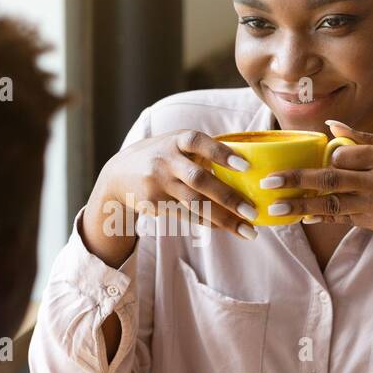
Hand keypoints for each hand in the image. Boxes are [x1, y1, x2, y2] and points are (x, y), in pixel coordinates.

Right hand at [82, 130, 259, 268]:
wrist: (118, 175)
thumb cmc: (162, 156)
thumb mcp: (177, 143)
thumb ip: (205, 150)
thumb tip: (249, 164)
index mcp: (176, 140)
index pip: (199, 143)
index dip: (222, 153)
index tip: (246, 166)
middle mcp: (166, 160)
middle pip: (199, 180)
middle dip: (229, 198)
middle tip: (254, 212)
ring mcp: (158, 184)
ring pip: (195, 204)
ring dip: (224, 220)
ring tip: (249, 232)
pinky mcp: (154, 204)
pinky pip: (187, 216)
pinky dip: (209, 223)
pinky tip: (228, 229)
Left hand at [258, 119, 372, 239]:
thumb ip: (363, 138)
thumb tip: (330, 126)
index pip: (342, 156)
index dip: (323, 159)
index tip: (302, 161)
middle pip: (330, 181)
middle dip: (296, 182)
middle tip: (269, 184)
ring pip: (333, 205)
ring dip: (302, 206)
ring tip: (277, 208)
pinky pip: (345, 219)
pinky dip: (324, 216)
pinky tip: (305, 215)